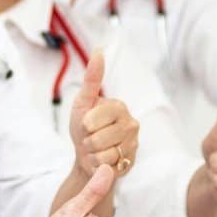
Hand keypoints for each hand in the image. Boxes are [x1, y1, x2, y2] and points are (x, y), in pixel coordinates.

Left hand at [69, 49, 138, 176]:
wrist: (87, 155)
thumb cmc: (84, 127)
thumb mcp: (83, 102)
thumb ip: (92, 79)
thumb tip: (99, 50)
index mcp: (119, 106)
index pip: (93, 120)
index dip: (84, 124)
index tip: (86, 123)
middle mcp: (131, 123)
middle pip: (98, 138)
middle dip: (87, 141)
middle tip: (90, 138)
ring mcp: (133, 143)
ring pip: (104, 153)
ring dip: (93, 153)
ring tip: (95, 148)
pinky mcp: (131, 161)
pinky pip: (108, 166)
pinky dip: (99, 164)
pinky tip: (102, 159)